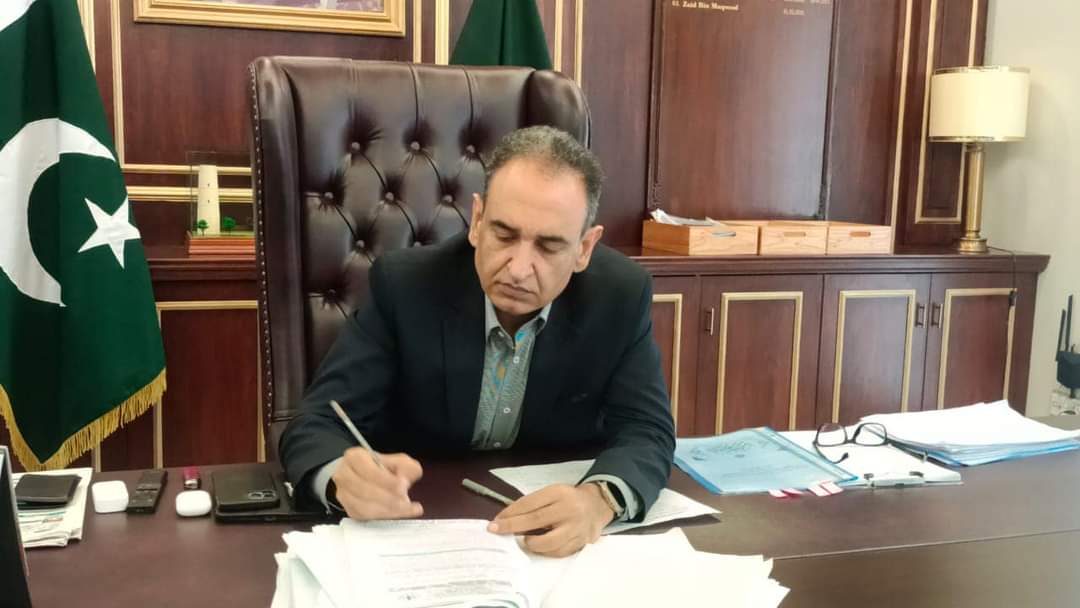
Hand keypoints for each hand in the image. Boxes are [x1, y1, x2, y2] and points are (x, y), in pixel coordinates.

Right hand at [331, 448, 423, 519]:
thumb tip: (407, 477)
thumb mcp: (397, 461)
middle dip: (389, 498)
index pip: (368, 470)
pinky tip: (398, 513)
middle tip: (407, 501)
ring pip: (364, 507)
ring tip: (406, 508)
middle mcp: (345, 475)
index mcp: (355, 458)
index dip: (386, 480)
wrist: (366, 477)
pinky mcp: (350, 510)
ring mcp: (344, 494)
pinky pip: (365, 517)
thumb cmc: (380, 468)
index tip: (404, 485)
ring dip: (388, 510)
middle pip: (365, 490)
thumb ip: (405, 466)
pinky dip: (383, 517)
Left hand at [487, 483, 615, 556]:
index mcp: (559, 493)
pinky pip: (557, 552)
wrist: (597, 505)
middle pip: (535, 521)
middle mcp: (569, 509)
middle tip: (495, 531)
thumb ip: (533, 505)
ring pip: (547, 542)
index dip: (510, 513)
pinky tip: (539, 546)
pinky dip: (545, 551)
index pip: (530, 503)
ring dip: (530, 543)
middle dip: (512, 527)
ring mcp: (576, 528)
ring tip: (525, 539)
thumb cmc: (568, 499)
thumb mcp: (552, 493)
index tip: (495, 521)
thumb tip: (507, 519)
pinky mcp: (581, 542)